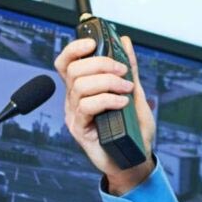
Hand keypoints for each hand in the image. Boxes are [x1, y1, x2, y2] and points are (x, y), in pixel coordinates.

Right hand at [54, 35, 154, 193]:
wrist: (134, 159)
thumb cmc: (132, 130)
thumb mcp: (135, 93)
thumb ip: (129, 68)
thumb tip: (125, 42)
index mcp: (82, 88)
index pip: (67, 62)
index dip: (75, 48)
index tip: (93, 43)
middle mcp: (74, 99)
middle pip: (74, 70)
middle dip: (101, 63)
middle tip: (123, 71)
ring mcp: (75, 114)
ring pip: (80, 86)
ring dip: (108, 82)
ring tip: (127, 89)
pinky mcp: (79, 129)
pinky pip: (87, 106)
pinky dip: (107, 100)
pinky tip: (121, 103)